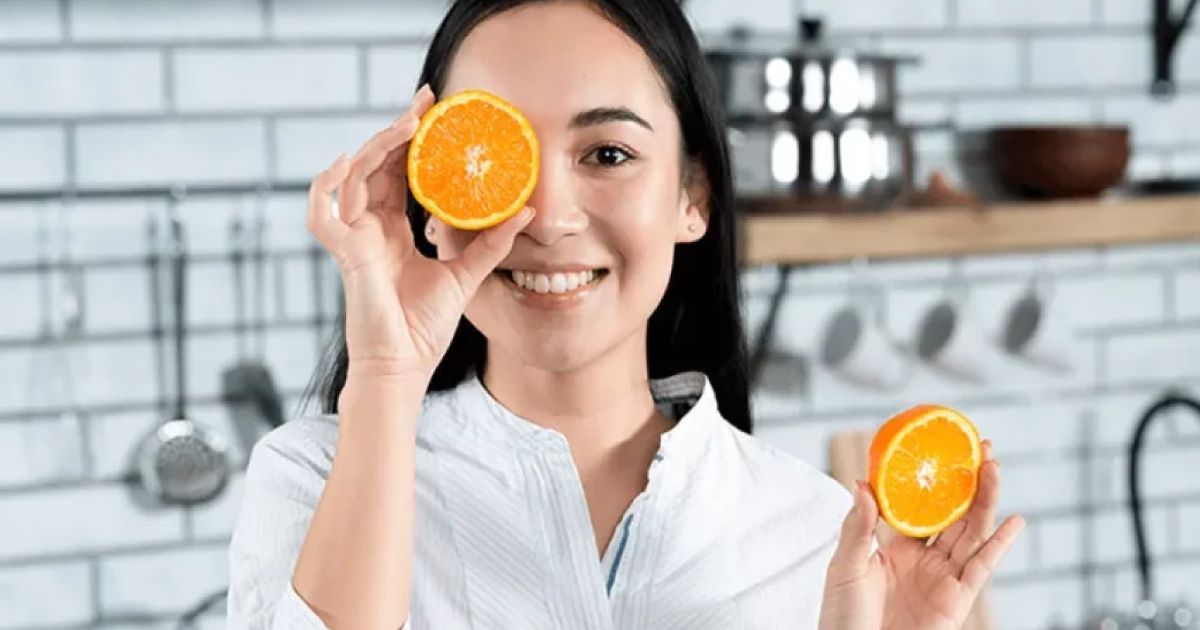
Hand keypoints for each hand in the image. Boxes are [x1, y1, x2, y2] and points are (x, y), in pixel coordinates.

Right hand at [306, 84, 535, 381]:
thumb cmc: (424, 327)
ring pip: (353, 177)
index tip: (436, 111)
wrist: (405, 366)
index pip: (399, 172)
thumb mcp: (465, 274)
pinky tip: (345, 162)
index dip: (412, 139)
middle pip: (376, 164)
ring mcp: (353, 239)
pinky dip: (325, 187)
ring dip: (377, 146)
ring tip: (407, 125)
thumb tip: (527, 213)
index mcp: (393, 229)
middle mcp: (370, 228)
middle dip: (397, 128)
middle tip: (426, 101)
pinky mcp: (344, 256)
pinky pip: (321, 215)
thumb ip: (491, 243)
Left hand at [818, 442, 1024, 629]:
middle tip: (980, 448)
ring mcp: (942, 579)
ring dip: (985, 500)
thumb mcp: (846, 566)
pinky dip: (999, 545)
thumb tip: (862, 483)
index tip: (941, 450)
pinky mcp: (956, 600)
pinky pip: (981, 568)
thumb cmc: (843, 619)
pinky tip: (1014, 520)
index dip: (933, 481)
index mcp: (895, 549)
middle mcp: (923, 561)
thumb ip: (858, 527)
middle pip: (953, 514)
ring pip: (970, 532)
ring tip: (994, 466)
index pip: (919, 507)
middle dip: (968, 482)